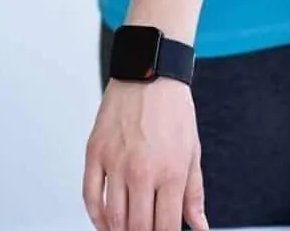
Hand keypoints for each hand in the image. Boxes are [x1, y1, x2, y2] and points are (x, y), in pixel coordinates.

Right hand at [83, 79, 207, 230]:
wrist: (149, 73)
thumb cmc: (173, 110)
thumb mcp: (192, 153)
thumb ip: (194, 195)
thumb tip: (199, 226)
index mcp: (171, 172)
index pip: (165, 227)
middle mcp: (142, 171)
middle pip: (138, 227)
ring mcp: (115, 163)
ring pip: (113, 218)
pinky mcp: (95, 153)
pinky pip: (90, 196)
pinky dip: (96, 216)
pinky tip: (104, 223)